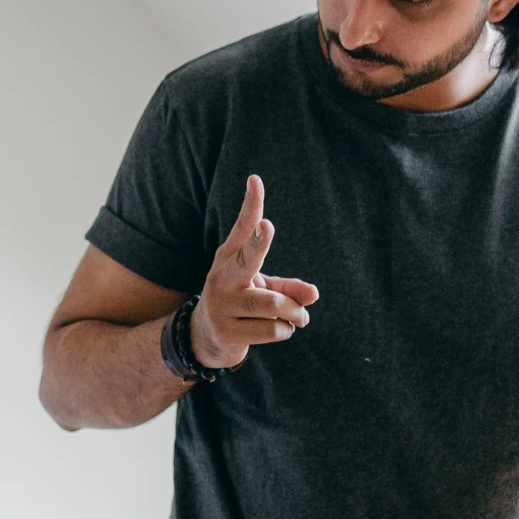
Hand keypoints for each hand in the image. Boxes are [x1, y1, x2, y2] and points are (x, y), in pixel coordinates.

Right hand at [189, 175, 319, 369]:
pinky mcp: (228, 333)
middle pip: (248, 258)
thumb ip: (289, 288)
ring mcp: (222, 306)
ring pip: (275, 304)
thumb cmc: (241, 303)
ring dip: (296, 313)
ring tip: (300, 317)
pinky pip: (274, 330)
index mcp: (229, 258)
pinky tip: (280, 330)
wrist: (205, 338)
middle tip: (268, 226)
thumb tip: (313, 294)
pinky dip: (286, 330)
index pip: (241, 228)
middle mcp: (221, 278)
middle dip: (259, 242)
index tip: (255, 179)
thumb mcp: (263, 289)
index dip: (251, 205)